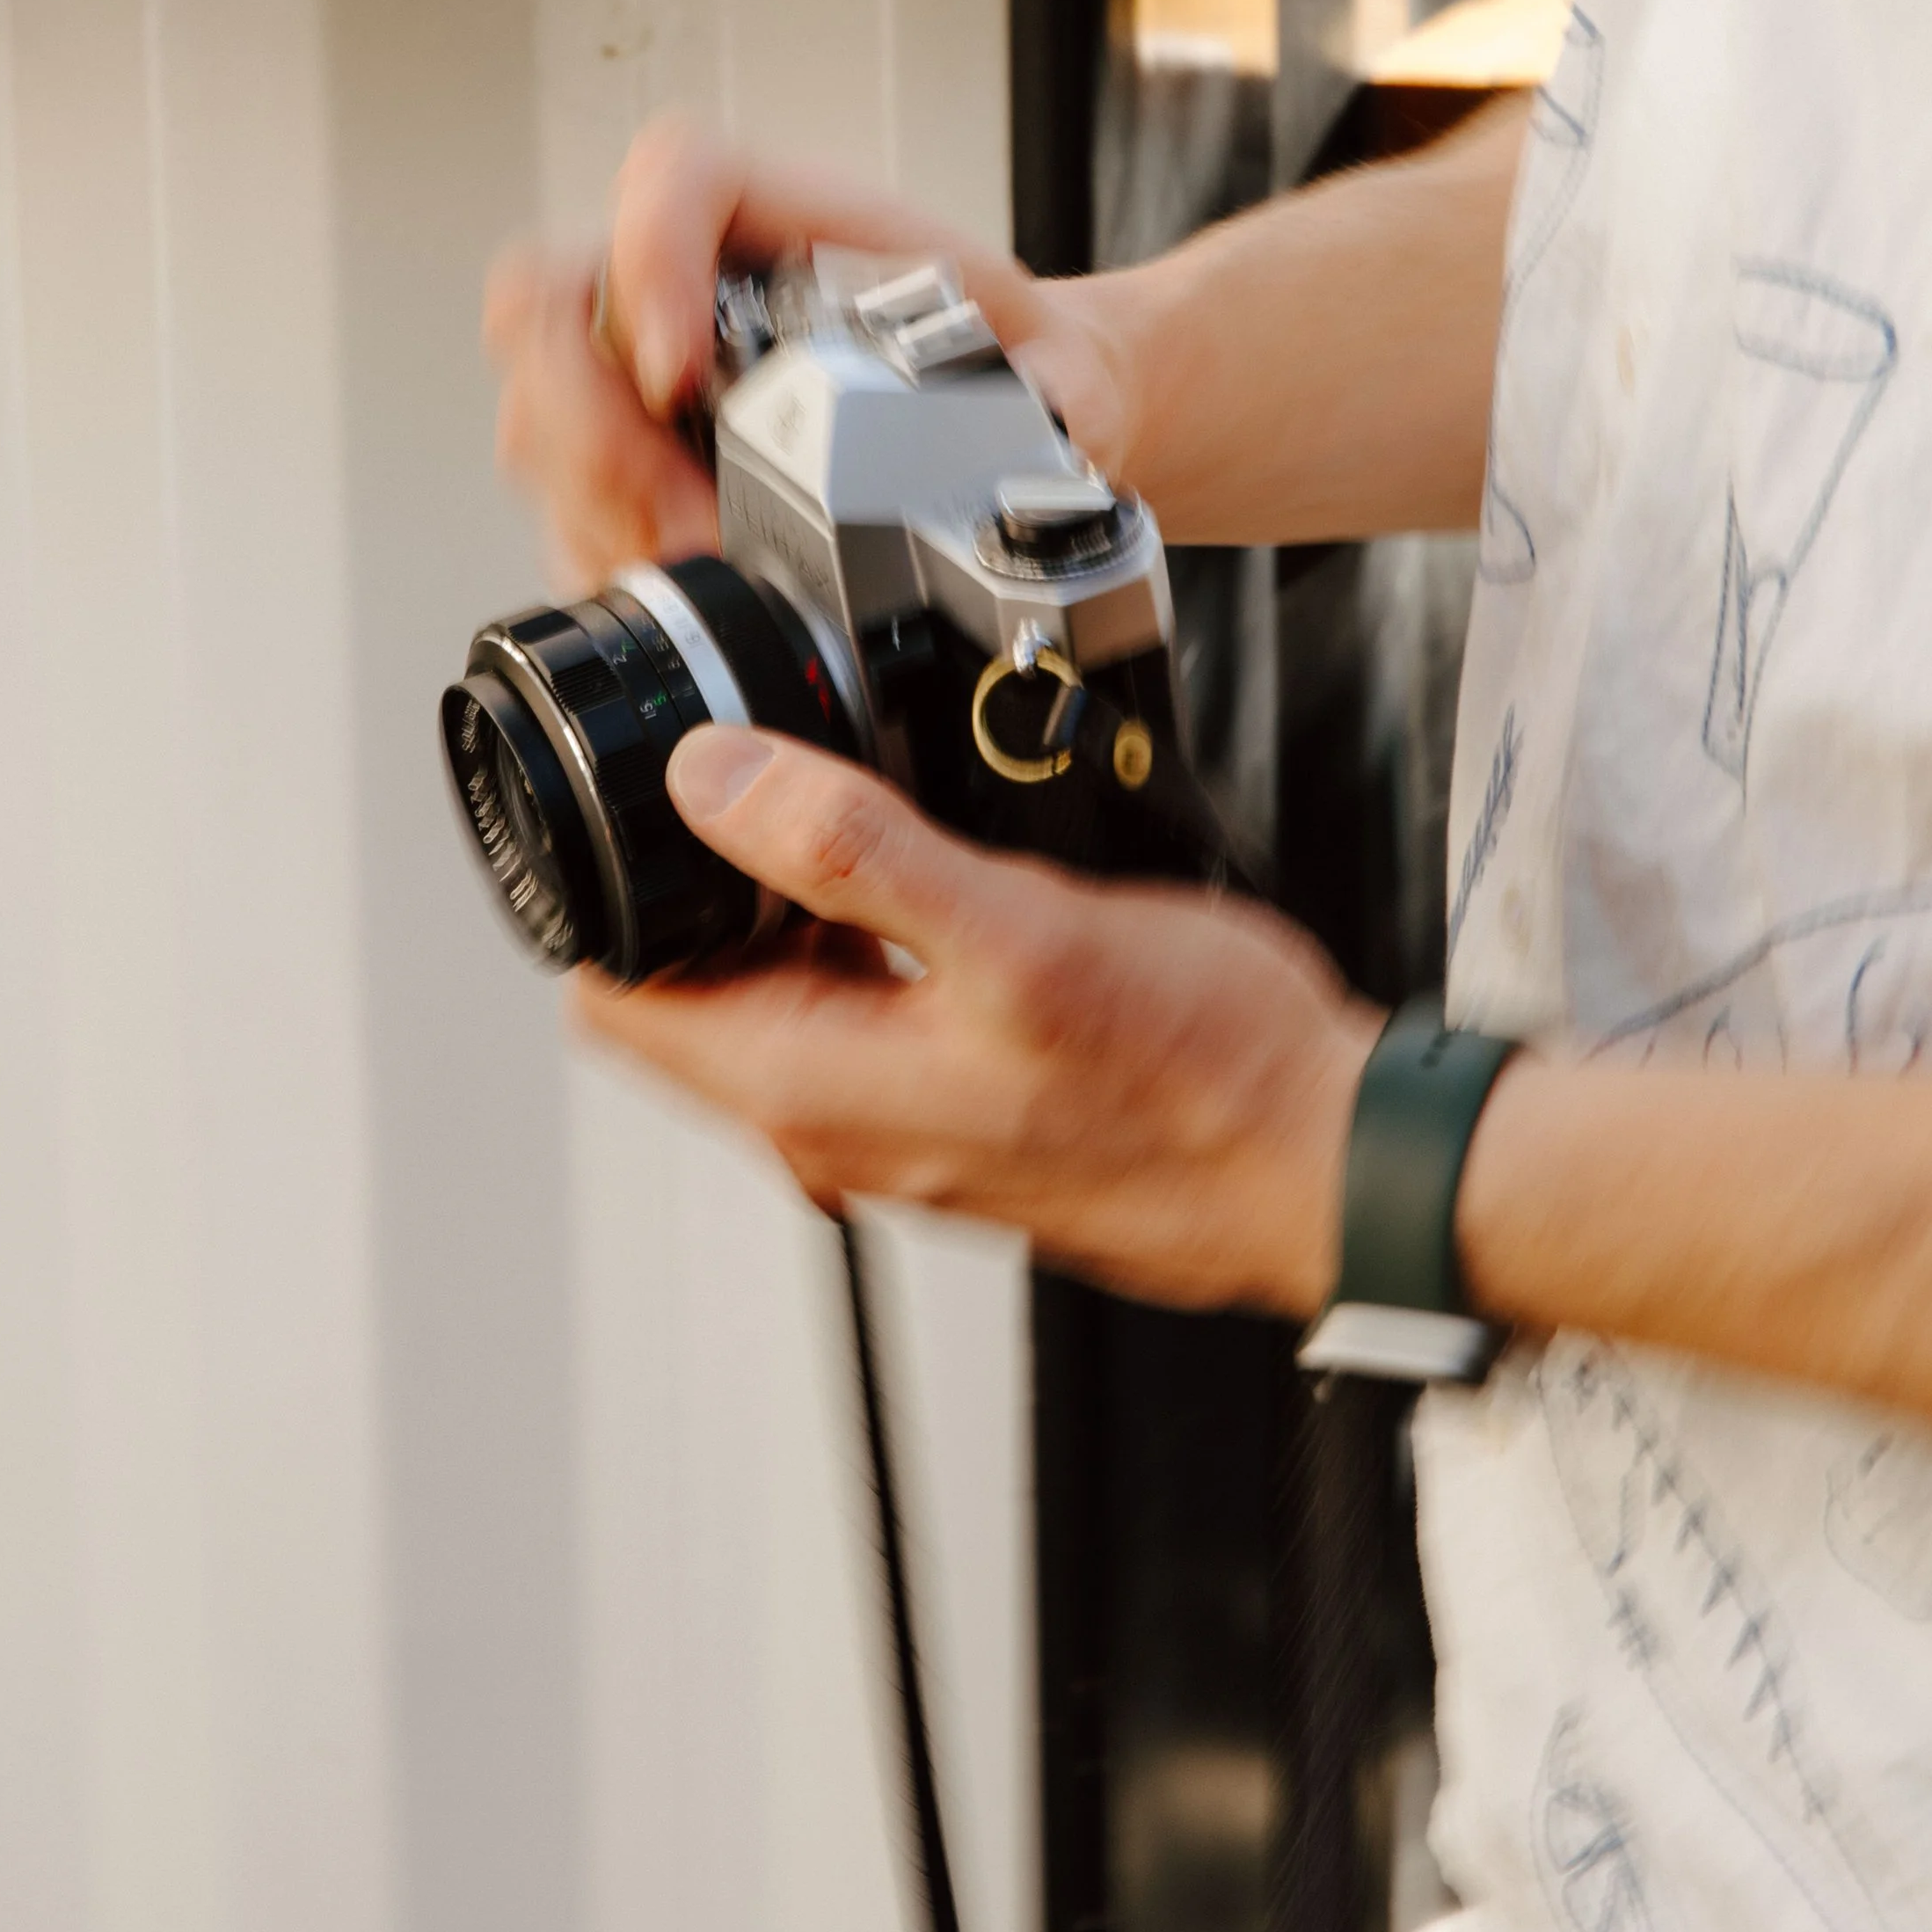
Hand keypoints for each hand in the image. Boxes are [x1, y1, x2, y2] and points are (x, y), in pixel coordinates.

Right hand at [484, 111, 1131, 591]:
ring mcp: (639, 368)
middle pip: (553, 308)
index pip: (672, 176)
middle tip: (685, 509)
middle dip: (598, 430)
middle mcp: (685, 280)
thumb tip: (1004, 436)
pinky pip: (561, 498)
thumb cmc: (1005, 352)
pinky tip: (676, 584)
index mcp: (774, 216)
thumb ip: (1024, 378)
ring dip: (599, 502)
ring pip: (537, 413)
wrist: (1017, 403)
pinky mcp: (632, 458)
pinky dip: (605, 549)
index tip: (680, 369)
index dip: (648, 264)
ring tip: (699, 558)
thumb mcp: (1042, 352)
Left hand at [574, 725, 1378, 1314]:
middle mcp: (838, 1123)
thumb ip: (852, 851)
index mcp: (812, 1088)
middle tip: (760, 770)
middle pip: (692, 993)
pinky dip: (868, 941)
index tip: (639, 796)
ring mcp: (900, 1121)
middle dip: (698, 885)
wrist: (1325, 1161)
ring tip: (855, 804)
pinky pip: (866, 1013)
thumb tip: (714, 782)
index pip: (617, 1005)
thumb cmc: (1200, 1077)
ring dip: (790, 907)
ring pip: (782, 996)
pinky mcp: (961, 1105)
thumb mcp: (1011, 931)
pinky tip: (941, 877)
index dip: (606, 893)